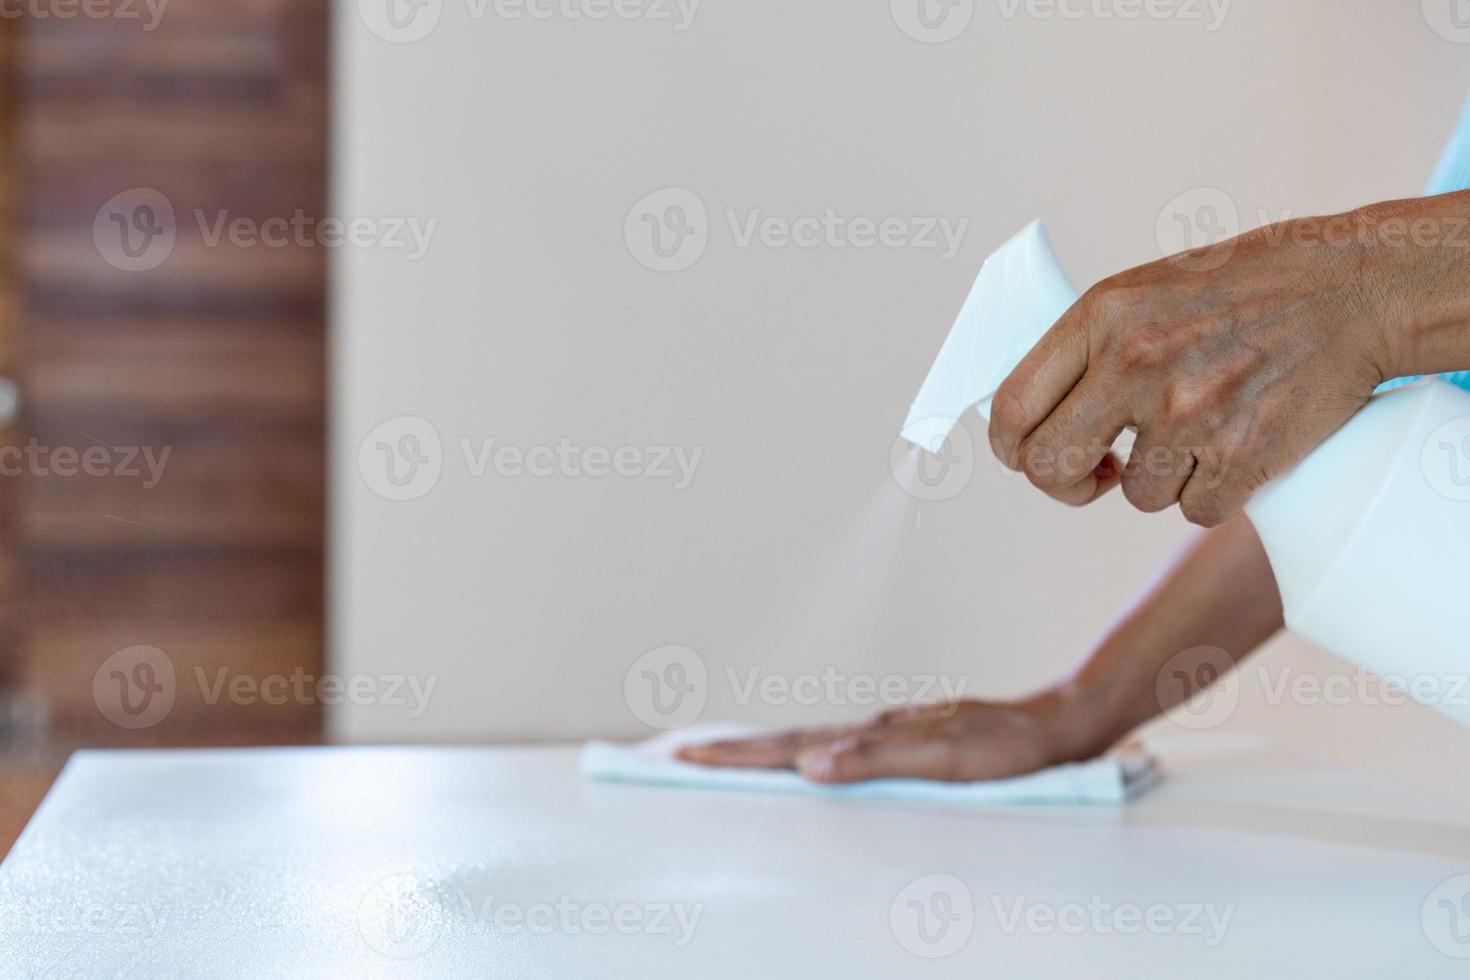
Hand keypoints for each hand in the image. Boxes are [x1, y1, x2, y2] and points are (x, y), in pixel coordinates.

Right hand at [675, 700, 1097, 783]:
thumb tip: (810, 767)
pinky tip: (808, 760)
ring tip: (726, 755)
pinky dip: (807, 753)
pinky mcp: (907, 741)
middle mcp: (874, 730)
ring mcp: (889, 733)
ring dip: (764, 750)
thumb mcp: (944, 759)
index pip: (788, 747)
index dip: (737, 755)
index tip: (687, 754)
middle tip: (682, 752)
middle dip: (733, 750)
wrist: (1058, 724)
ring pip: (812, 741)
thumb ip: (876, 760)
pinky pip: (841, 748)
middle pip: (788, 740)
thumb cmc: (1008, 749)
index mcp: (872, 736)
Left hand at [987, 194, 1469, 525]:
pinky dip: (1212, 493)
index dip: (1010, 447)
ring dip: (1159, 479)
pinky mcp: (1243, 456)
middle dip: (1065, 484)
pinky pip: (1195, 511)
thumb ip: (1087, 346)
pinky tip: (1234, 448)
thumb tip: (1033, 413)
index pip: (1013, 407)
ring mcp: (1190, 414)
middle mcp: (1136, 365)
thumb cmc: (1244, 287)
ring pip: (1134, 495)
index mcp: (1102, 317)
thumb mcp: (1145, 290)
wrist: (1353, 289)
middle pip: (1049, 467)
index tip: (1028, 455)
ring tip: (1198, 430)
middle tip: (1091, 476)